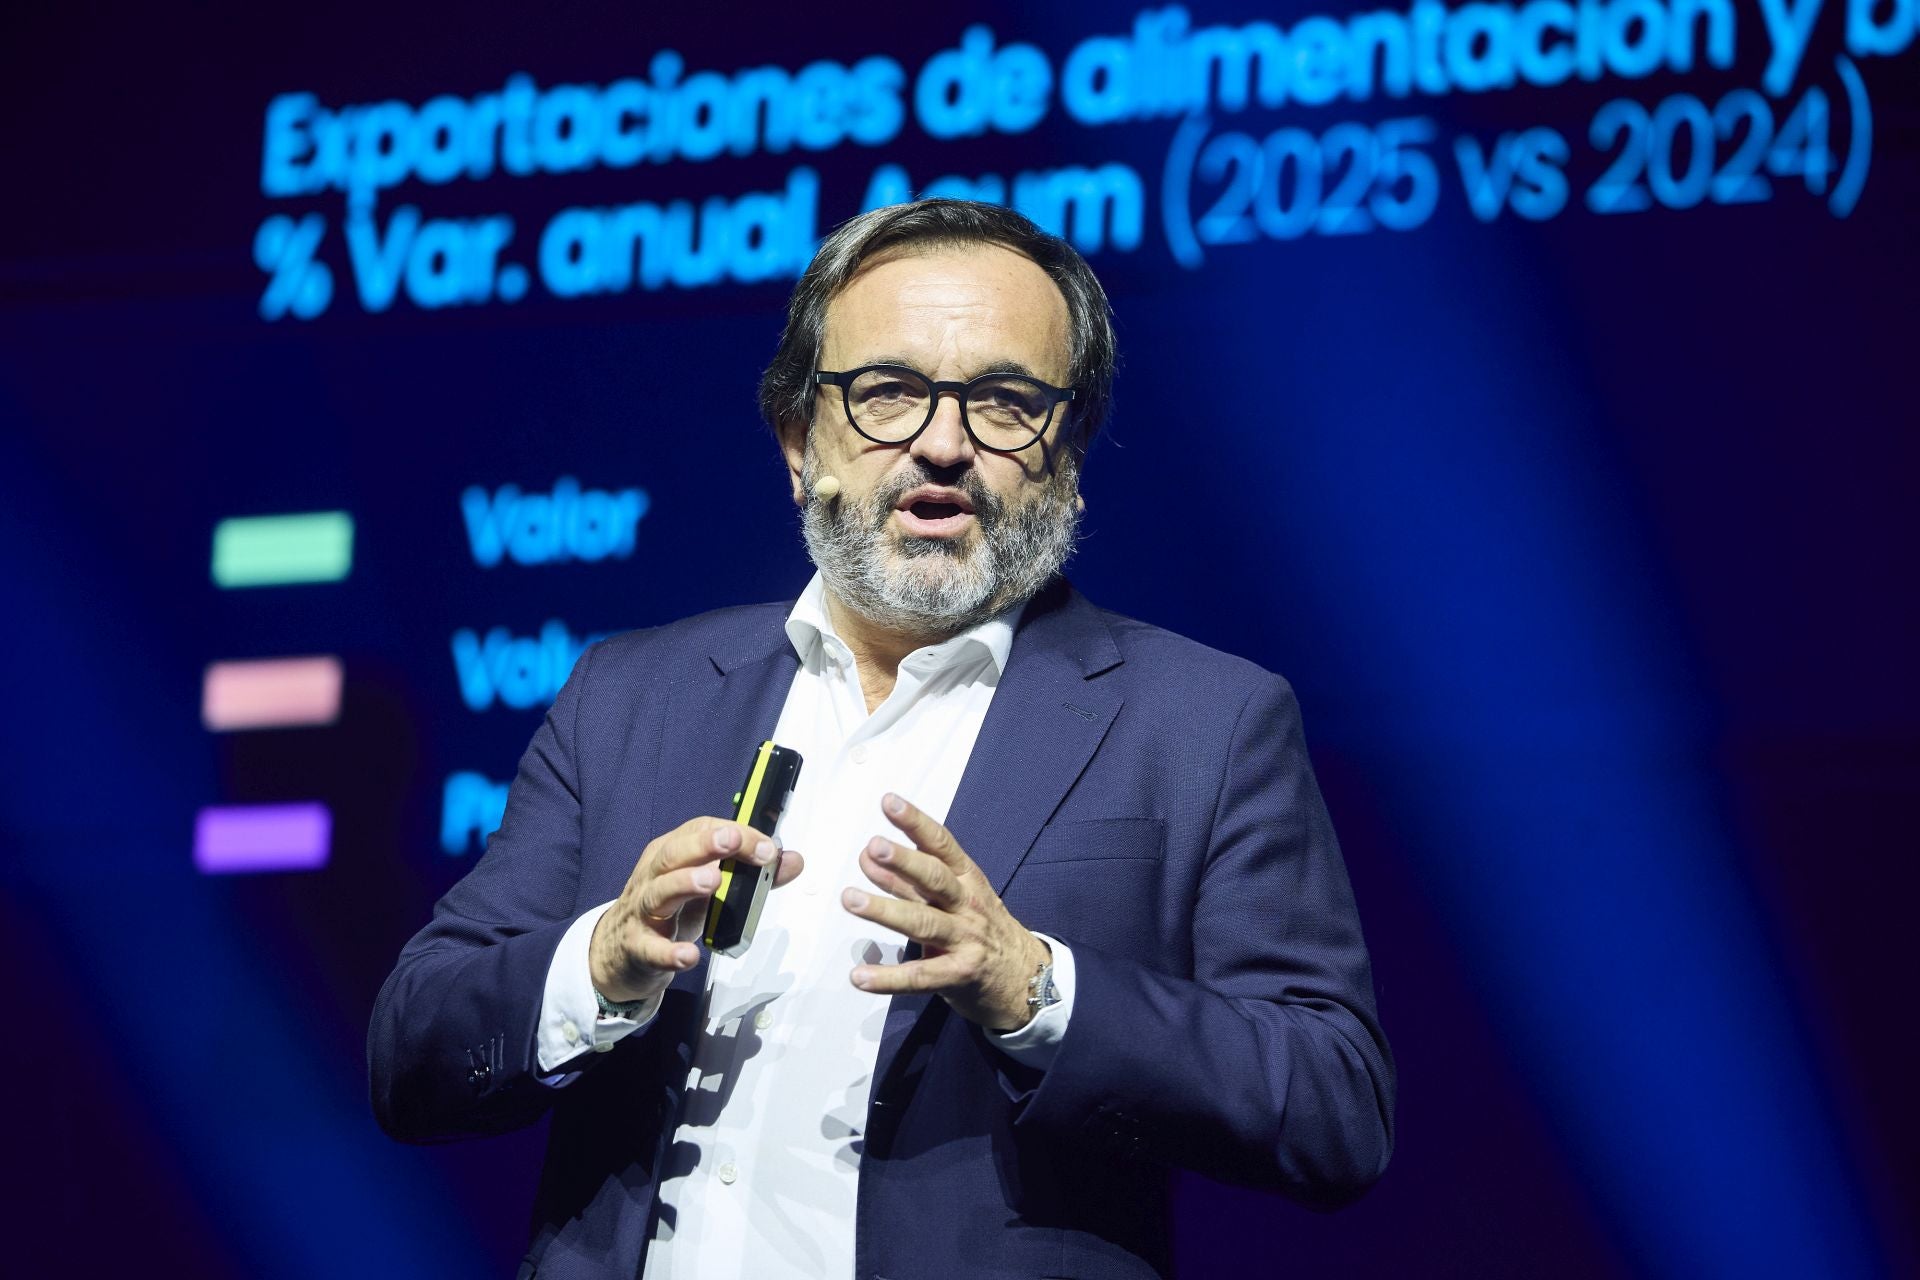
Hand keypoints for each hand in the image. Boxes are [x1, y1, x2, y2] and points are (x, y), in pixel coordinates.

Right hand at [590, 817, 803, 1002]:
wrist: (617, 953)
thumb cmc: (669, 912)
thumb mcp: (707, 889)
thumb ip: (751, 876)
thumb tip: (791, 860)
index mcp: (671, 854)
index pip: (698, 831)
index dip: (733, 834)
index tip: (766, 848)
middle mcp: (653, 877)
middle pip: (673, 854)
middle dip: (704, 845)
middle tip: (731, 843)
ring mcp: (642, 912)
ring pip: (659, 893)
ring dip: (685, 884)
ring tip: (713, 882)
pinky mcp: (638, 947)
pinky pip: (652, 948)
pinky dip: (669, 951)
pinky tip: (688, 955)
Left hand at [841, 793, 1049, 1030]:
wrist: (1026, 976)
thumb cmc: (979, 927)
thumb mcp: (953, 897)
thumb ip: (910, 882)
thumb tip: (868, 855)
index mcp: (967, 878)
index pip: (941, 845)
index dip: (916, 823)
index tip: (889, 802)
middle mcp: (967, 904)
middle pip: (935, 879)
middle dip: (904, 862)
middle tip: (873, 847)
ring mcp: (965, 940)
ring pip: (924, 922)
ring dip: (886, 910)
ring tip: (850, 899)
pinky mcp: (958, 975)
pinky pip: (920, 976)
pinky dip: (888, 977)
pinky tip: (858, 976)